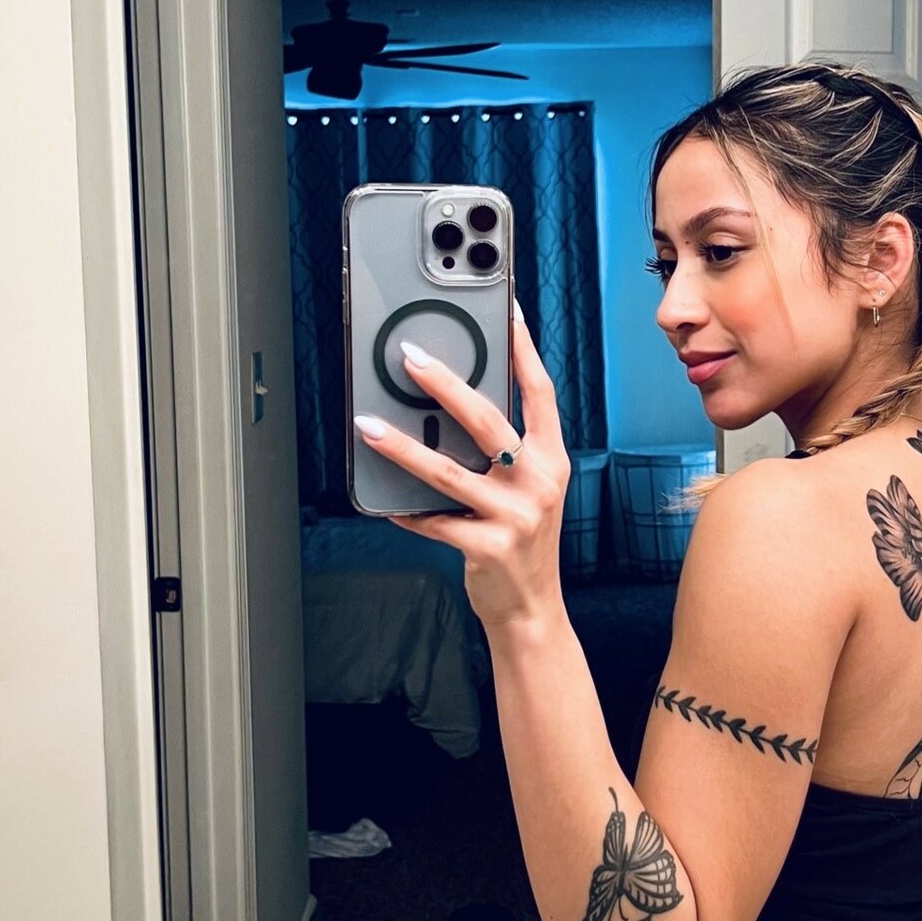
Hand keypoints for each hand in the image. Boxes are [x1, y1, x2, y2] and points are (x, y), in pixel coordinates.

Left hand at [353, 297, 571, 631]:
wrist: (531, 610)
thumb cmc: (523, 543)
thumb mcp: (529, 492)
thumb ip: (505, 453)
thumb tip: (451, 408)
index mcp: (553, 460)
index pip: (540, 392)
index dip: (523, 349)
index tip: (507, 311)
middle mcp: (540, 482)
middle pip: (487, 420)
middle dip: (445, 384)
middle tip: (409, 358)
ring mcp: (516, 516)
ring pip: (449, 471)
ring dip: (403, 447)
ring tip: (368, 426)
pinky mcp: (488, 547)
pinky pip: (434, 520)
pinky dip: (406, 511)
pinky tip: (385, 502)